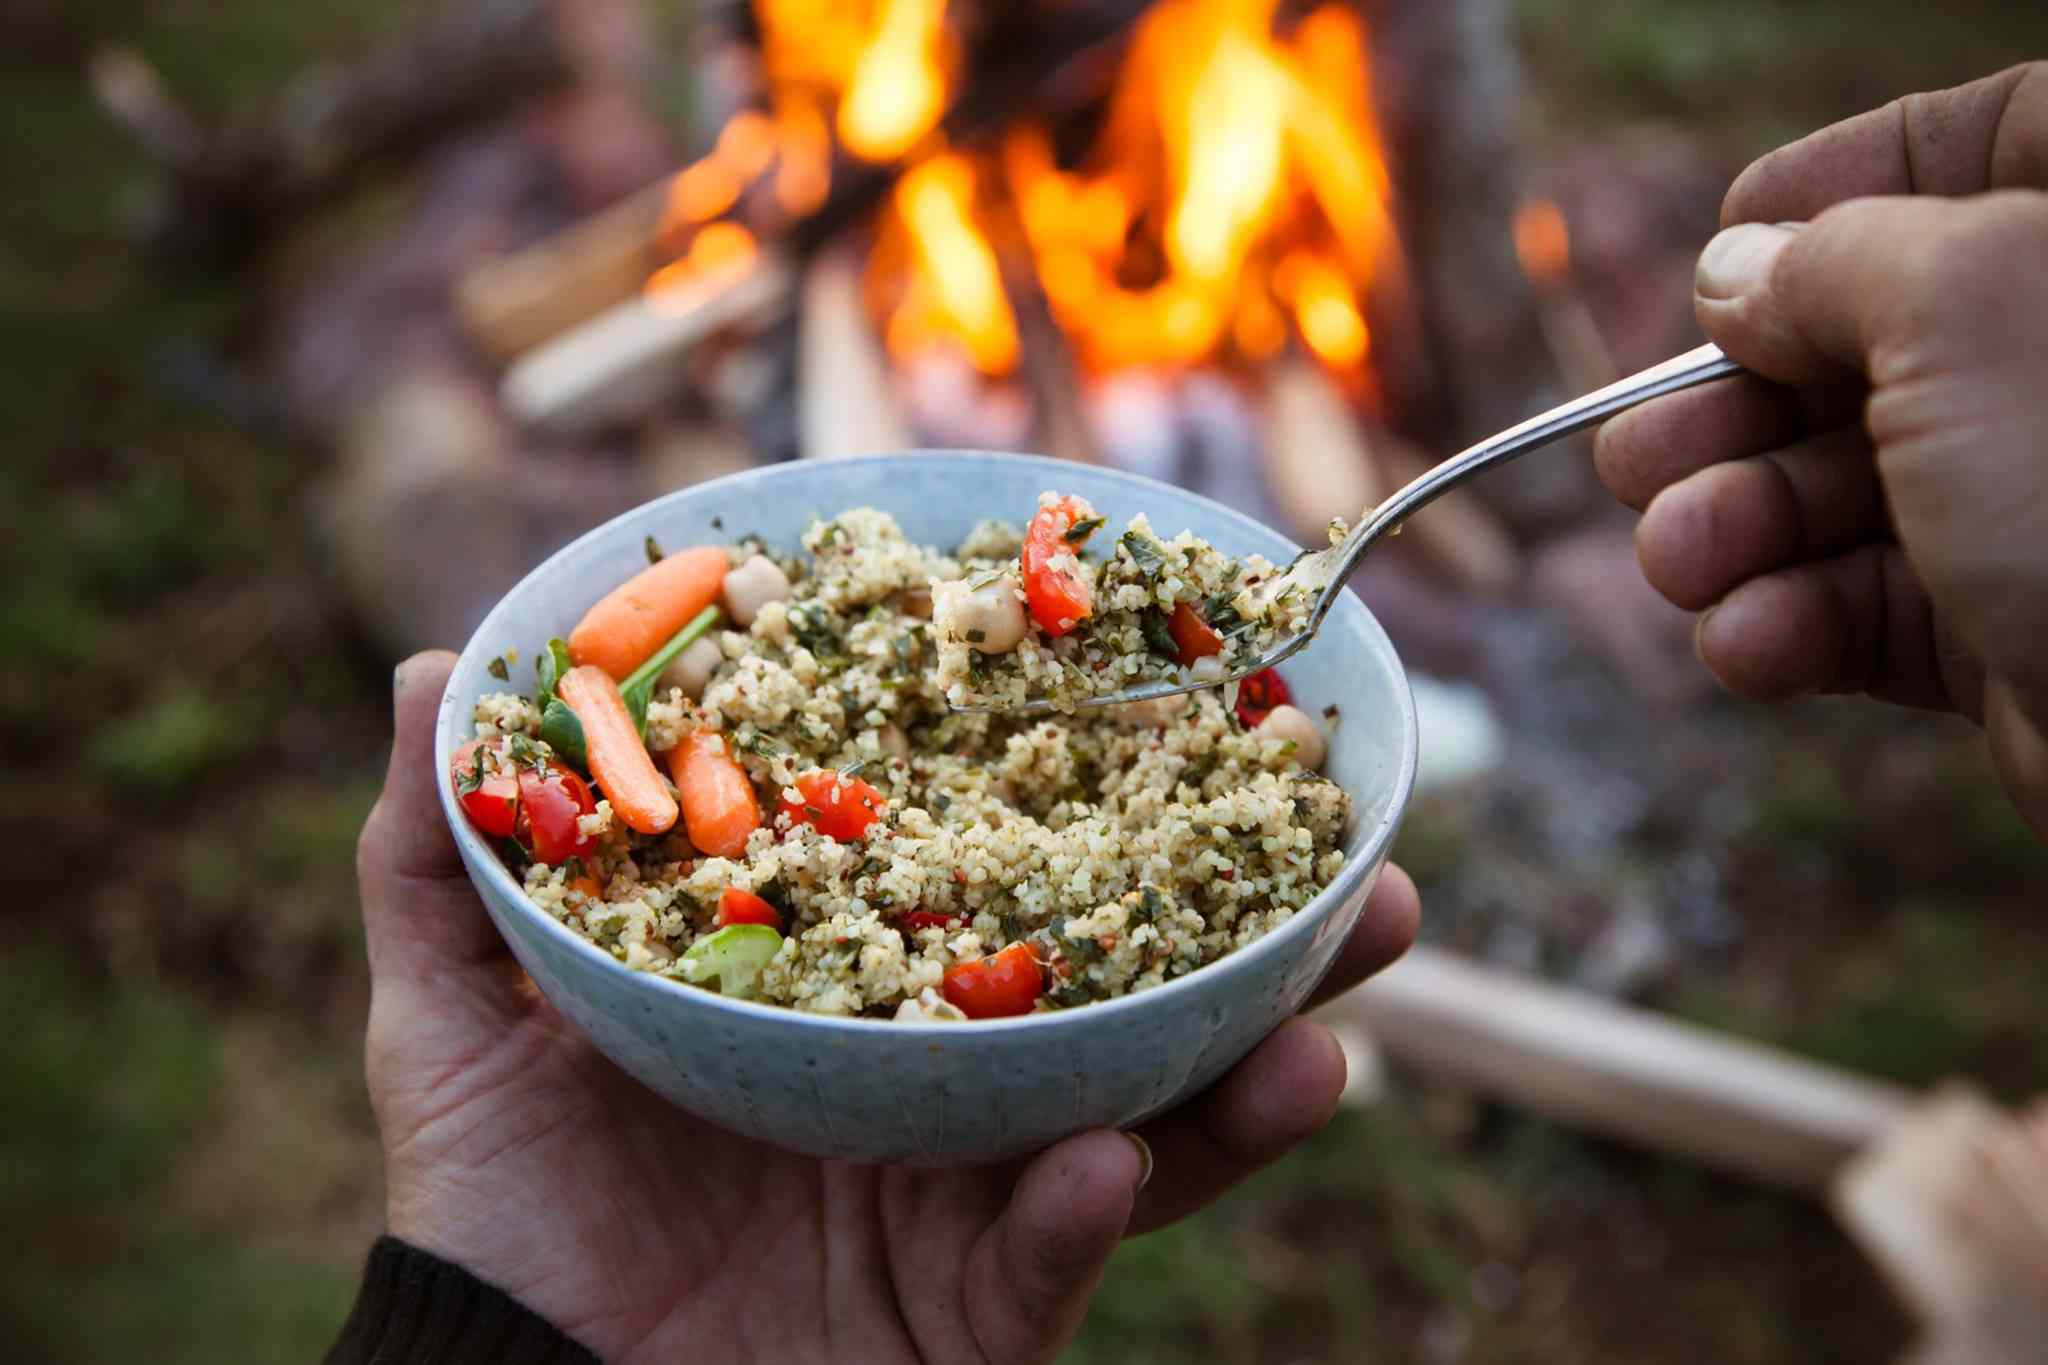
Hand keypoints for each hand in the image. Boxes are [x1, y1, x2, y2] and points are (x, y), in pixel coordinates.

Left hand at [357, 651, 1419, 1363]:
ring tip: (1332, 1031)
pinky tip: (1104, 1160)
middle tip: (1363, 871)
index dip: (1091, 815)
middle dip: (1251, 941)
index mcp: (861, 987)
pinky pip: (1049, 1261)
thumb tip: (426, 663)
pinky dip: (1084, 1212)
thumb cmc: (499, 1193)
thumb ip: (446, 848)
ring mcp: (970, 1199)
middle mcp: (946, 1079)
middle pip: (1126, 994)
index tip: (1189, 725)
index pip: (1002, 885)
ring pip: (1151, 1131)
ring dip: (1251, 1083)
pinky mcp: (971, 1315)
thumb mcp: (461, 1005)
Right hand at [1594, 62, 2047, 834]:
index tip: (1723, 255)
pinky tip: (1751, 643)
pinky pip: (1872, 606)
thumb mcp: (1960, 302)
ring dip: (1735, 529)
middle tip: (1640, 457)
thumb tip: (1737, 272)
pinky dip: (1791, 626)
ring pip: (1848, 488)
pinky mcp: (2016, 627)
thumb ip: (1830, 260)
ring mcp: (2045, 501)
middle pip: (1866, 342)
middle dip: (1731, 411)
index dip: (1832, 189)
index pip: (1973, 147)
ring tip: (1680, 562)